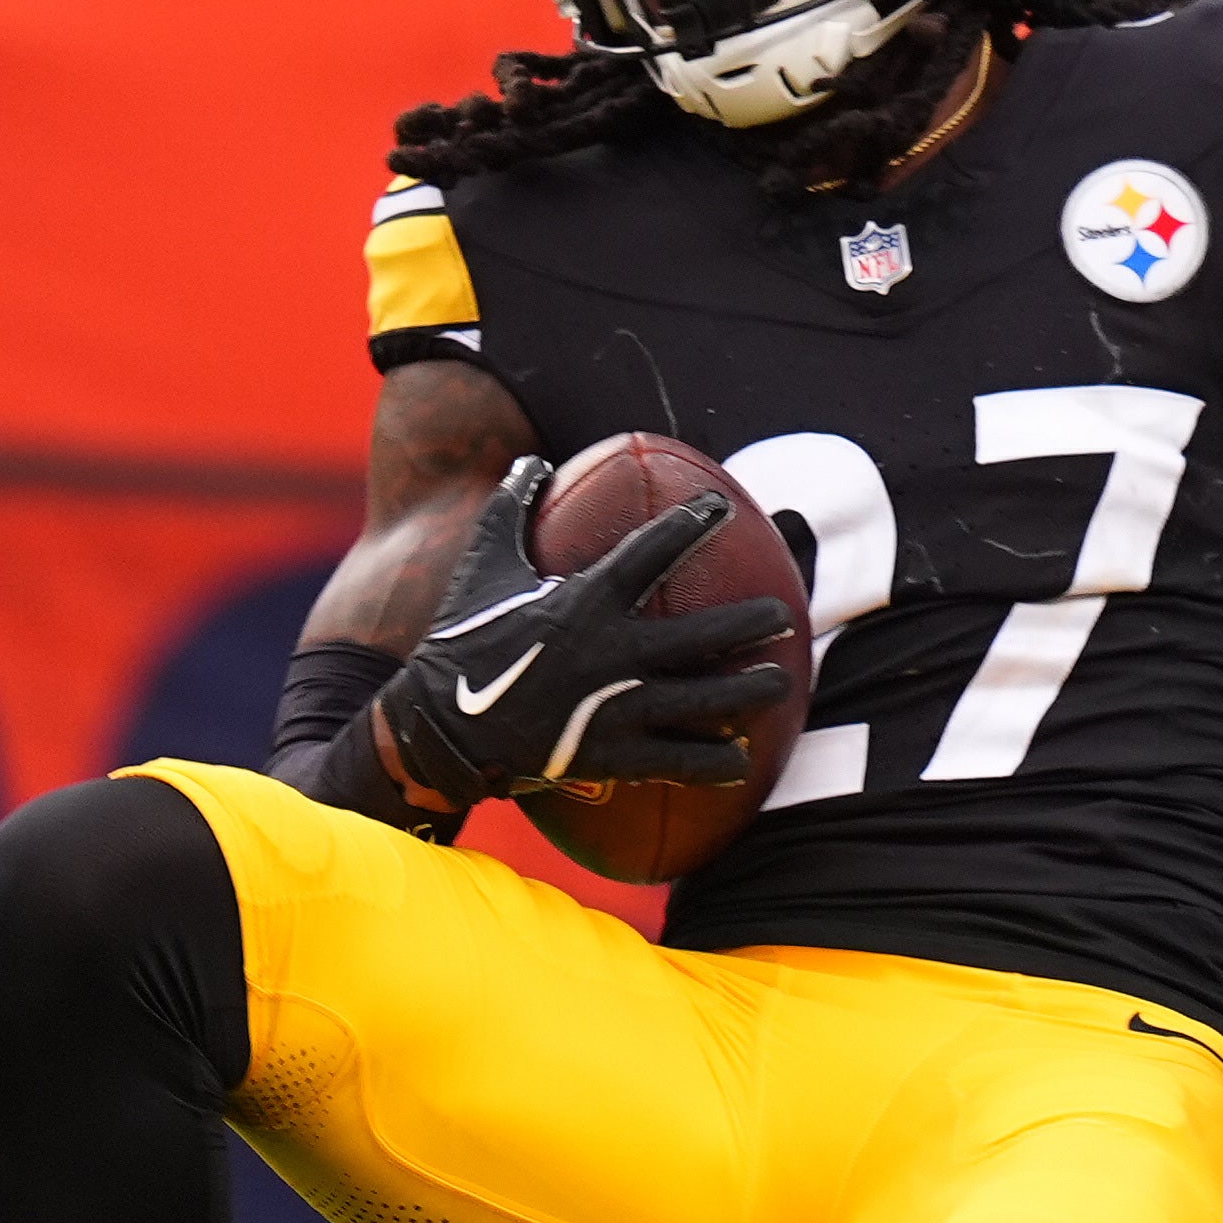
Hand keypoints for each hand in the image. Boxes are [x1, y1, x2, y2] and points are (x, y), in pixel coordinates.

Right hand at [367, 457, 793, 811]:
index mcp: (584, 600)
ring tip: (781, 685)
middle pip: (701, 635)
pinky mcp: (611, 756)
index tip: (723, 506)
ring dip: (750, 693)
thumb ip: (510, 508)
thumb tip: (532, 460)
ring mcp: (615, 708)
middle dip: (750, 624)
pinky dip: (715, 762)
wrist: (439, 728)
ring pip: (703, 700)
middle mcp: (610, 652)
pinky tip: (742, 761)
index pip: (651, 550)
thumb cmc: (463, 637)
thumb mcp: (484, 565)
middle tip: (783, 616)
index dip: (692, 524)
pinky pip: (677, 760)